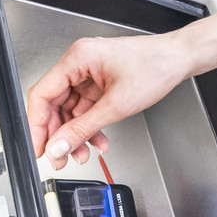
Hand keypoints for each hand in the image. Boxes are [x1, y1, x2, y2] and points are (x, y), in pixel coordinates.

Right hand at [27, 31, 196, 167]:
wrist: (180, 59)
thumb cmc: (156, 66)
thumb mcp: (116, 105)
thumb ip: (82, 128)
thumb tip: (58, 145)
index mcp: (77, 58)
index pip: (42, 95)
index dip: (36, 125)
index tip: (37, 148)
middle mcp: (79, 63)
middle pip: (54, 104)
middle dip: (59, 134)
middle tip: (61, 158)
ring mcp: (90, 72)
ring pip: (70, 110)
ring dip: (76, 133)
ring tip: (83, 153)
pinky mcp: (100, 81)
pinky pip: (85, 108)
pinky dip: (89, 126)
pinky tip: (98, 140)